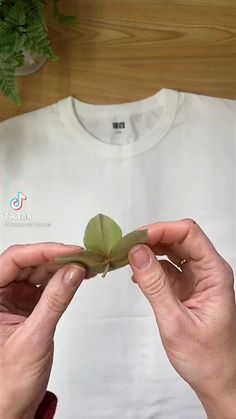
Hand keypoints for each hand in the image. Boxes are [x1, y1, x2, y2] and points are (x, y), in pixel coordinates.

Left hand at [0, 243, 88, 418]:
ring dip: (61, 267)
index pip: (12, 261)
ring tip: (85, 265)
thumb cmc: (9, 381)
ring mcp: (12, 299)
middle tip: (82, 257)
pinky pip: (45, 285)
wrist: (13, 406)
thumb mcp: (34, 336)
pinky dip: (62, 280)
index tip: (68, 251)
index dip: (42, 251)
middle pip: (27, 263)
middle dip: (55, 258)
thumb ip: (55, 301)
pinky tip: (77, 277)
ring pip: (37, 272)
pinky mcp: (27, 306)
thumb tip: (73, 271)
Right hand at [128, 218, 235, 418]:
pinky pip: (168, 267)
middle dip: (152, 237)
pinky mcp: (187, 288)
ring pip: (173, 250)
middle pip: (180, 238)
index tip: (136, 238)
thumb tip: (136, 252)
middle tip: (125, 245)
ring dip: (150, 250)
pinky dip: (150, 266)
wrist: (216, 380)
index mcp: (214, 273)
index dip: (162, 230)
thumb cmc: (205, 357)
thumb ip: (155, 285)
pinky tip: (137, 273)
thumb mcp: (175, 321)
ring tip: (127, 256)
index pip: (189, 234)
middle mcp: (208, 270)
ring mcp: (197, 278)